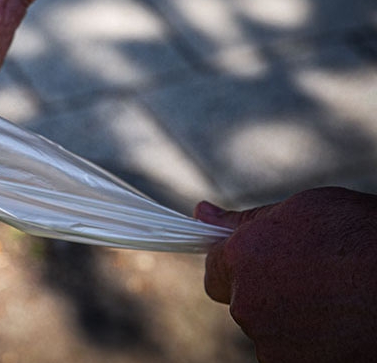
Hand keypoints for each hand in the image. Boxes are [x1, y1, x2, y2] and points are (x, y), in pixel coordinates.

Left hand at [196, 187, 376, 361]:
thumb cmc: (364, 238)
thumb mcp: (304, 210)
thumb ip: (246, 221)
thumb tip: (200, 213)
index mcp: (243, 259)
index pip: (215, 274)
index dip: (239, 270)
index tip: (262, 266)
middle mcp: (249, 305)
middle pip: (247, 305)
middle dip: (273, 294)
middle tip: (320, 280)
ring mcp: (274, 344)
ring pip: (274, 333)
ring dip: (297, 322)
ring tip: (341, 302)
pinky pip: (297, 355)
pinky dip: (318, 346)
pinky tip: (346, 325)